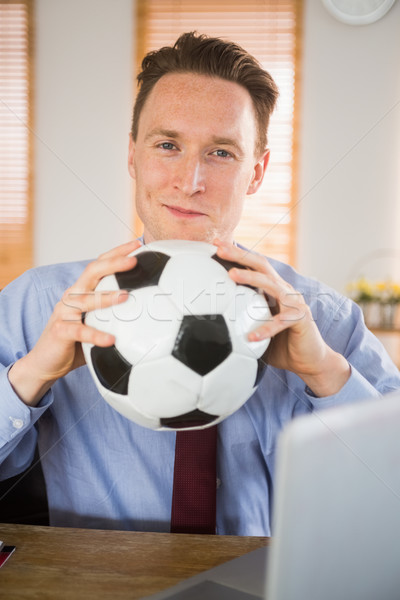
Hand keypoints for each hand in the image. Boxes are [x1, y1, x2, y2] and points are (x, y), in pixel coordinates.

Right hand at [8, 240, 140, 405]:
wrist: (45, 362)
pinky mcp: (60, 331)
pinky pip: (80, 332)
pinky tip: (111, 340)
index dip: (117, 252)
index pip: (100, 264)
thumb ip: (117, 315)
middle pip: (92, 272)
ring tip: (126, 296)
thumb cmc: (77, 342)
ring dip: (107, 297)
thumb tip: (150, 312)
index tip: (138, 243)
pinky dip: (96, 335)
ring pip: (86, 299)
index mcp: (83, 290)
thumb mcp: (98, 323)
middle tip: (134, 260)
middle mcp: (73, 296)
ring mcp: (64, 312)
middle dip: (114, 263)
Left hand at [214, 240, 349, 396]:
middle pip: (262, 266)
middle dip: (240, 255)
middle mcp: (285, 291)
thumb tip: (210, 323)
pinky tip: (251, 337)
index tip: (215, 244)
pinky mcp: (301, 319)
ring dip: (251, 278)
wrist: (310, 361)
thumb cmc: (281, 345)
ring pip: (271, 284)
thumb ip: (240, 321)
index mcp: (274, 289)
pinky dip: (266, 328)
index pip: (254, 266)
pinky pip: (281, 322)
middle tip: (219, 249)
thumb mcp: (257, 328)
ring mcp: (294, 303)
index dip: (237, 254)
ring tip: (232, 275)